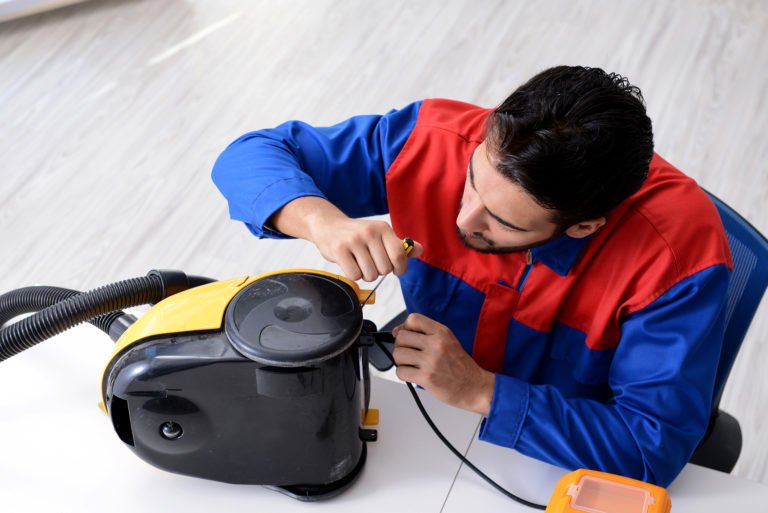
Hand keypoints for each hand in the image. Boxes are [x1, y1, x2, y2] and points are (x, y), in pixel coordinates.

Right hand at [308, 215, 422, 281]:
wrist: (328, 225)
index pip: (399, 254)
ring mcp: (353, 241)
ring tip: (359, 262)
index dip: (400, 268)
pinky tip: (350, 264)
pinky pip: (355, 275)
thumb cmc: (358, 234)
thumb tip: (420, 250)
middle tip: (371, 262)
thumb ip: (400, 245)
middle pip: (385, 269)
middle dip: (380, 271)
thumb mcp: (381, 235)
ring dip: (366, 274)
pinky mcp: (339, 250)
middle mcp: (369, 232)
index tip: (396, 270)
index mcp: (383, 228)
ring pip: (370, 274)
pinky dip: (354, 275)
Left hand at [392, 314, 494, 415]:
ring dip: (401, 361)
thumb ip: (425, 334)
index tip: (408, 336)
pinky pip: (401, 372)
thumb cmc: (461, 366)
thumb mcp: (447, 341)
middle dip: (401, 347)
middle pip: (401, 337)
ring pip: (398, 354)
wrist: (475, 387)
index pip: (413, 319)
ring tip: (412, 365)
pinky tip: (414, 374)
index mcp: (442, 332)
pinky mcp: (426, 377)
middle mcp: (436, 344)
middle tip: (410, 354)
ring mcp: (431, 361)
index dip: (405, 327)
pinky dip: (403, 374)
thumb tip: (396, 331)